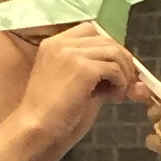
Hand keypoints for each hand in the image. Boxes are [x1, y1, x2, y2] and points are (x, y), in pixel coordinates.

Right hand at [7, 20, 136, 160]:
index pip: (91, 31)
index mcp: (54, 44)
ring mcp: (71, 53)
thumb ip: (93, 70)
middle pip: (106, 40)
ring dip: (124, 73)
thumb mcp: (72, 82)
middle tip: (125, 83)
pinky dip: (121, 83)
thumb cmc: (52, 114)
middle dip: (122, 61)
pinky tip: (114, 98)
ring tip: (118, 93)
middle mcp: (61, 42)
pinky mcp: (83, 69)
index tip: (114, 69)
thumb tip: (123, 70)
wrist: (36, 130)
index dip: (108, 48)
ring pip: (114, 52)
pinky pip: (114, 68)